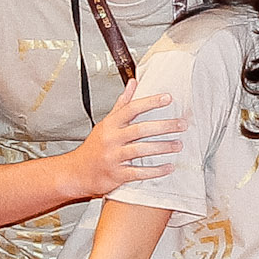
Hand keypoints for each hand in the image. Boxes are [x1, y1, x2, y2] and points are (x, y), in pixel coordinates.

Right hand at [64, 88, 183, 199]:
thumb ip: (122, 103)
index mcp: (110, 124)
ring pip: (141, 150)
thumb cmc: (95, 147)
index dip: (150, 102)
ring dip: (163, 147)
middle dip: (164, 126)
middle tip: (181, 124)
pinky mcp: (117, 174)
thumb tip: (133, 83)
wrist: (77, 172)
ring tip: (178, 145)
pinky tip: (168, 167)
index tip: (168, 98)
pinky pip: (139, 172)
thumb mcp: (106, 123)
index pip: (132, 108)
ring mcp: (113, 157)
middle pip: (140, 129)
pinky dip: (155, 171)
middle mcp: (111, 139)